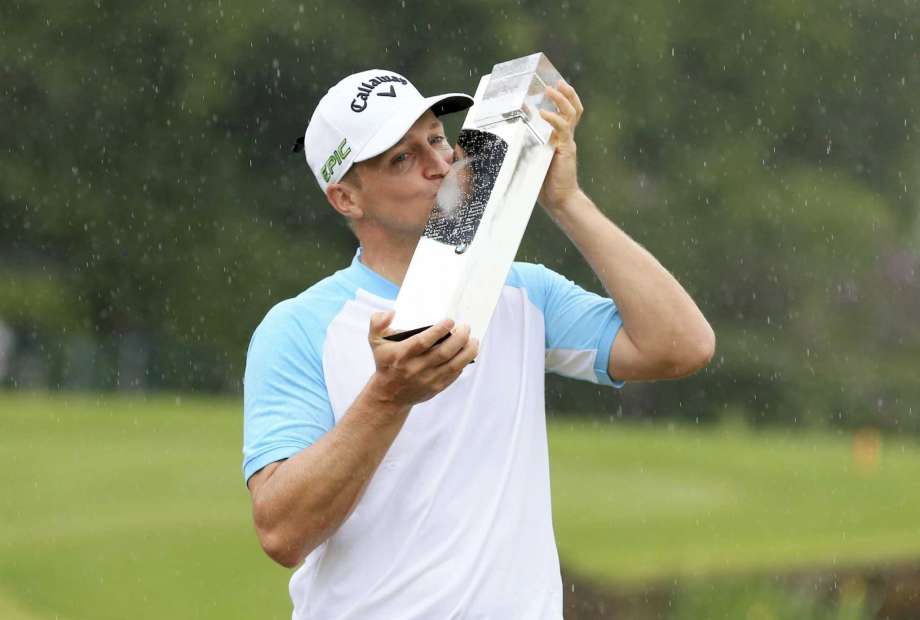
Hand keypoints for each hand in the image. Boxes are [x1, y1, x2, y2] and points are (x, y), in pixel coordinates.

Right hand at [366, 311, 478, 408]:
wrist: (389, 395)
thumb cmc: (385, 363)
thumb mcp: (375, 342)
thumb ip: (377, 323)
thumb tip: (392, 312)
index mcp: (402, 355)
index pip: (423, 342)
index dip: (438, 331)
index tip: (450, 320)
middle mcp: (416, 368)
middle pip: (443, 353)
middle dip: (459, 338)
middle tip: (466, 327)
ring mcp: (428, 379)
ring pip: (454, 365)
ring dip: (467, 351)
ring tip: (473, 339)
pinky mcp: (437, 387)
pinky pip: (454, 374)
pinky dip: (464, 362)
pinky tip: (468, 352)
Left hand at [537, 80, 584, 214]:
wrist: (559, 199)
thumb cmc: (544, 181)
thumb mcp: (533, 158)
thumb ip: (527, 145)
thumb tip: (508, 135)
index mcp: (560, 138)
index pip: (565, 113)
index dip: (562, 99)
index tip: (553, 86)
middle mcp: (566, 137)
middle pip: (573, 109)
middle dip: (567, 93)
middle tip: (557, 82)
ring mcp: (567, 142)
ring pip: (570, 114)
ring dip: (561, 99)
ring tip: (551, 89)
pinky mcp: (566, 149)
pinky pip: (562, 129)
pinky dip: (552, 119)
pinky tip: (543, 113)